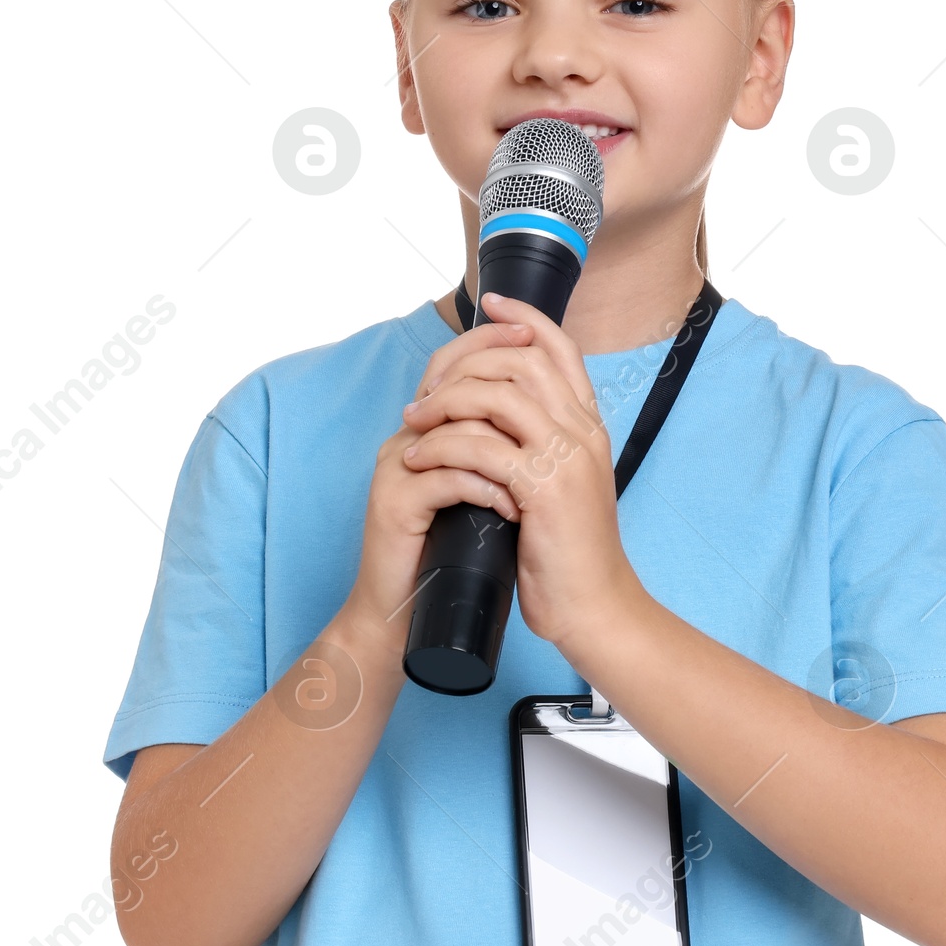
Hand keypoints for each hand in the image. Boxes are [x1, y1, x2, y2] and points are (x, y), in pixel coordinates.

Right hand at [342, 324, 527, 655]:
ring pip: (455, 429)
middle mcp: (407, 438)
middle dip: (502, 380)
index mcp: (428, 429)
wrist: (407, 613)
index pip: (455, 363)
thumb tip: (549, 415)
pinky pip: (447, 478)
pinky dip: (487, 490)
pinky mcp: (395, 504)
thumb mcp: (485, 492)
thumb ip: (501, 450)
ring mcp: (397, 468)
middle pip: (451, 381)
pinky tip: (512, 509)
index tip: (533, 331)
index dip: (493, 341)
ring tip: (536, 479)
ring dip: (505, 450)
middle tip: (546, 394)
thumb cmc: (452, 554)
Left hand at [398, 292, 638, 652]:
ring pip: (498, 395)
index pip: (561, 348)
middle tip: (423, 393)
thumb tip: (494, 422)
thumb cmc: (569, 556)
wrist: (595, 609)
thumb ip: (541, 448)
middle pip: (522, 359)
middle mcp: (584, 432)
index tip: (491, 303)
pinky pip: (480, 447)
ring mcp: (567, 457)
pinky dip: (440, 447)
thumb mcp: (561, 488)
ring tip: (413, 422)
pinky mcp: (544, 489)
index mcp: (589, 427)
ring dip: (445, 402)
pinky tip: (417, 461)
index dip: (525, 317)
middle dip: (464, 364)